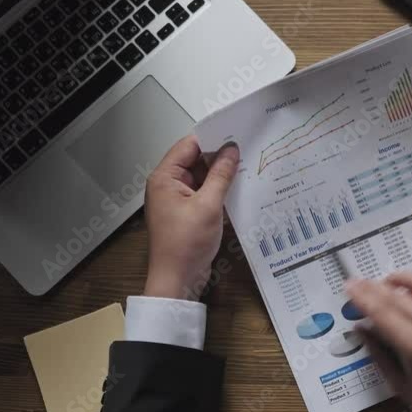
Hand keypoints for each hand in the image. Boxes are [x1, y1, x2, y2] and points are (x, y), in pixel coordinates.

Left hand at [142, 135, 238, 299]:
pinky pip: (204, 193)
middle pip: (195, 160)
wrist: (177, 280)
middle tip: (246, 149)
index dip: (211, 137)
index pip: (188, 145)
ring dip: (221, 175)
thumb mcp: (208, 205)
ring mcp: (177, 199)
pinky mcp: (187, 213)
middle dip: (220, 156)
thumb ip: (221, 175)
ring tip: (246, 167)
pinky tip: (238, 189)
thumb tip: (231, 150)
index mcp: (164, 178)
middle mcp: (168, 185)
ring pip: (202, 177)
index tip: (234, 132)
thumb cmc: (184, 245)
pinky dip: (219, 191)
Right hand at [346, 272, 411, 411]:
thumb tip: (362, 330)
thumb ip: (380, 356)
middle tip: (356, 282)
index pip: (381, 311)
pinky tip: (405, 288)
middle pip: (395, 295)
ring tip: (380, 283)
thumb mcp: (403, 387)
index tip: (348, 286)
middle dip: (372, 286)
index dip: (361, 296)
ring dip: (395, 279)